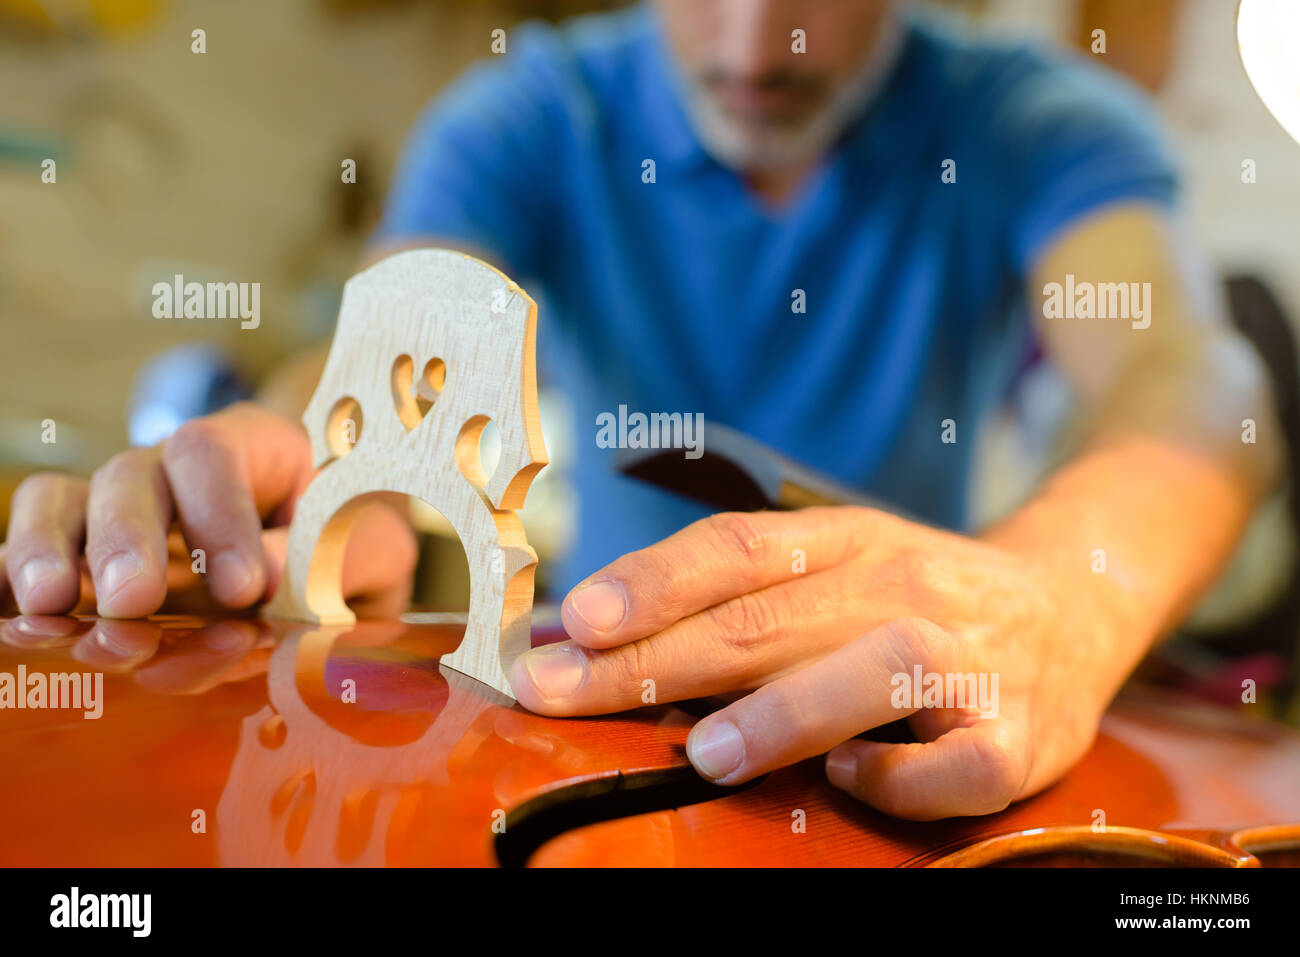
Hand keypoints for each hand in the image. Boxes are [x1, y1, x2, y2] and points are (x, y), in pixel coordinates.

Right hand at [0, 402, 416, 619]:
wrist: (327, 556)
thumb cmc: (345, 544)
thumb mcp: (366, 547)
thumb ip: (328, 557)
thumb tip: (264, 581)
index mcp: (253, 446)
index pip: (215, 455)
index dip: (221, 518)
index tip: (244, 589)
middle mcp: (172, 470)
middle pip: (130, 477)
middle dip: (126, 540)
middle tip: (133, 602)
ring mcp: (119, 510)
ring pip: (62, 502)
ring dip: (50, 553)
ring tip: (49, 609)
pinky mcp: (84, 558)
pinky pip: (33, 548)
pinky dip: (17, 579)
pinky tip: (20, 621)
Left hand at [510, 507, 1134, 819]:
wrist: (1071, 599)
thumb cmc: (919, 592)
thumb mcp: (840, 560)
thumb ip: (736, 593)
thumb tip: (591, 630)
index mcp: (851, 540)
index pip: (736, 549)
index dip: (652, 581)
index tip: (575, 619)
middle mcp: (903, 588)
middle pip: (767, 621)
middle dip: (655, 661)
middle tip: (563, 691)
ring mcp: (964, 662)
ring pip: (869, 678)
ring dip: (782, 715)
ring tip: (704, 753)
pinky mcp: (1016, 736)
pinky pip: (952, 768)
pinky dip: (896, 781)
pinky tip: (846, 782)